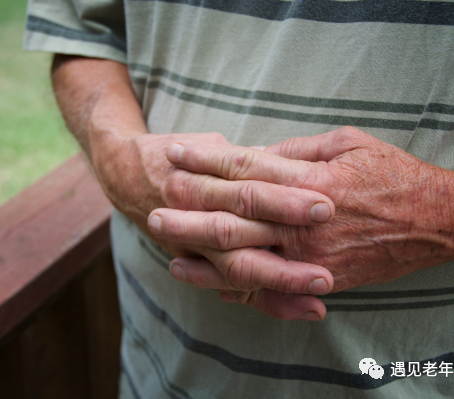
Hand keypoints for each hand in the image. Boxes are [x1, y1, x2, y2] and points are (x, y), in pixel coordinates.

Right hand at [52, 55, 336, 319]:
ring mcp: (191, 244)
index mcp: (198, 177)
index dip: (285, 198)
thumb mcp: (207, 144)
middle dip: (286, 249)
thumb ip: (244, 157)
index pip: (247, 187)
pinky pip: (232, 287)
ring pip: (234, 268)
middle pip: (240, 232)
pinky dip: (267, 301)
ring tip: (321, 291)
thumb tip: (288, 162)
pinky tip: (301, 309)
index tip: (325, 204)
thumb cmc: (175, 154)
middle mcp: (191, 213)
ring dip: (279, 282)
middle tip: (328, 260)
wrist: (125, 174)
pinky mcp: (196, 261)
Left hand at [150, 127, 453, 296]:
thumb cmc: (392, 173)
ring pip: (240, 255)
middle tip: (156, 200)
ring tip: (164, 245)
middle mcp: (302, 222)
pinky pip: (264, 286)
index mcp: (309, 180)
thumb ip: (299, 151)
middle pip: (232, 213)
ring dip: (199, 250)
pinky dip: (231, 284)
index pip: (244, 168)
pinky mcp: (316, 280)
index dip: (206, 160)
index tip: (176, 153)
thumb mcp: (348, 143)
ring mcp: (307, 256)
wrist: (433, 222)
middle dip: (189, 207)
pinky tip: (202, 278)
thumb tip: (257, 156)